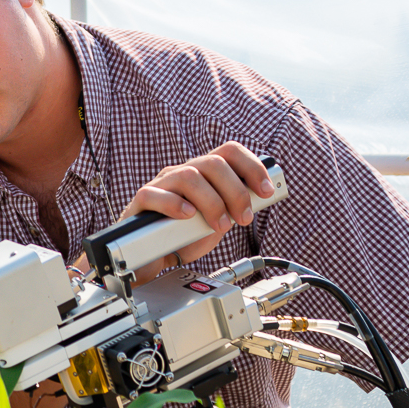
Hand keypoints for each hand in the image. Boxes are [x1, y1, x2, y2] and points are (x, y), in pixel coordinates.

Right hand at [119, 142, 275, 273]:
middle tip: (243, 219)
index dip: (252, 167)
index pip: (229, 151)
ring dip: (212, 203)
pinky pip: (156, 194)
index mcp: (203, 173)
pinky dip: (175, 205)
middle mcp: (183, 172)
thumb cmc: (183, 237)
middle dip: (236, 192)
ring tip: (218, 226)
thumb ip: (233, 208)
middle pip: (214, 163)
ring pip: (189, 176)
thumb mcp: (216, 222)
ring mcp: (162, 184)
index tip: (265, 191)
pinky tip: (187, 216)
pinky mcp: (143, 200)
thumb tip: (257, 199)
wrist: (151, 256)